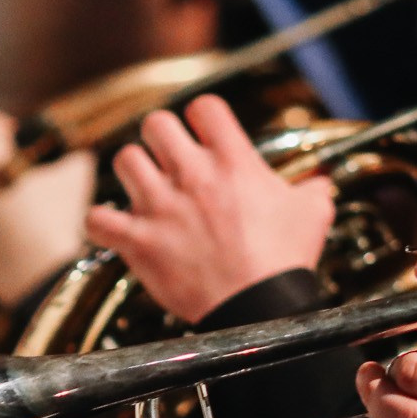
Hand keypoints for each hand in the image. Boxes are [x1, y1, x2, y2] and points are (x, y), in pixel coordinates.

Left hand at [82, 93, 335, 322]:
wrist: (258, 310)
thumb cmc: (285, 262)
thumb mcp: (313, 214)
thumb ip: (313, 189)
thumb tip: (319, 183)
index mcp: (233, 161)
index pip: (203, 107)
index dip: (202, 118)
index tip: (204, 135)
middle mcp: (192, 176)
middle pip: (156, 123)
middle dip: (162, 138)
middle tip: (171, 160)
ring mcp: (160, 207)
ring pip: (125, 160)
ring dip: (134, 171)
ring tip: (146, 189)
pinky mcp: (139, 241)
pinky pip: (98, 219)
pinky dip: (103, 223)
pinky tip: (116, 227)